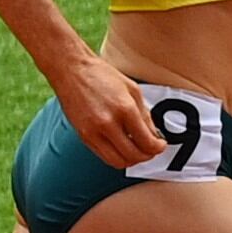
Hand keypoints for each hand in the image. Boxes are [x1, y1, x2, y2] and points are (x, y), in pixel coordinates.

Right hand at [54, 50, 163, 169]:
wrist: (71, 70)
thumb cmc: (100, 75)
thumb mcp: (132, 89)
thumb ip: (145, 115)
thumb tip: (153, 135)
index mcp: (124, 109)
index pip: (147, 142)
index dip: (158, 147)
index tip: (160, 145)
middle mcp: (108, 123)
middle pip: (134, 155)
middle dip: (147, 156)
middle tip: (151, 149)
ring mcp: (93, 132)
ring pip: (118, 161)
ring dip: (131, 160)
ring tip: (136, 150)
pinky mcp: (83, 136)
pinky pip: (104, 156)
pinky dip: (116, 156)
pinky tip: (121, 146)